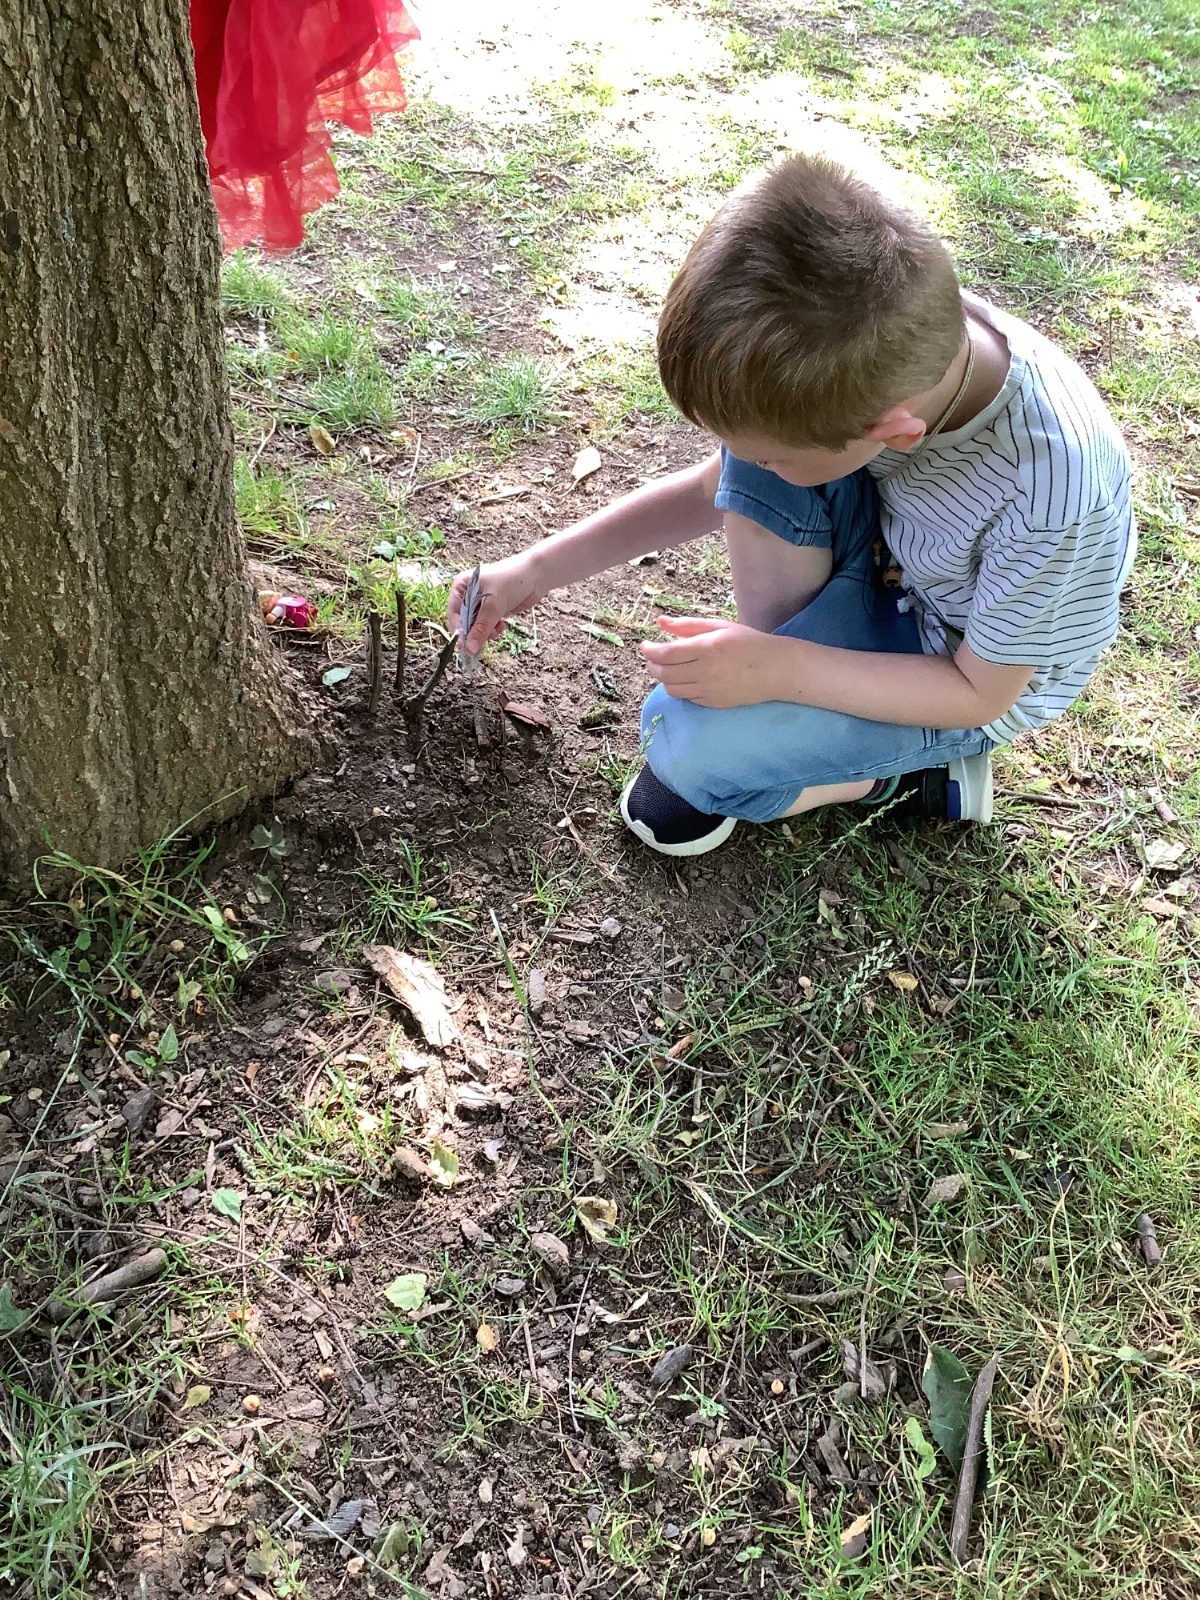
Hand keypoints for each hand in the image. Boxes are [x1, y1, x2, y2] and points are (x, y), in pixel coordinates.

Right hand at [447, 552, 546, 655]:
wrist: (536, 575)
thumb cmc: (511, 581)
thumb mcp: (493, 605)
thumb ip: (481, 627)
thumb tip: (470, 648)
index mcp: (462, 586)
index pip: (453, 613)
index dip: (458, 629)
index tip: (465, 645)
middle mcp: (469, 594)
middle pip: (464, 621)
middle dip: (473, 633)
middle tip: (480, 645)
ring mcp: (482, 603)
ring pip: (476, 626)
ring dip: (485, 632)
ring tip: (496, 630)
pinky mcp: (494, 610)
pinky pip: (487, 626)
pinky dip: (493, 629)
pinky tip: (501, 626)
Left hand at [640, 616, 792, 707]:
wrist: (776, 670)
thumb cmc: (749, 643)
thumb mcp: (719, 627)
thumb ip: (688, 625)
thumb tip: (660, 622)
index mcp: (707, 648)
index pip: (666, 654)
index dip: (649, 651)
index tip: (645, 646)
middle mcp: (705, 672)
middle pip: (664, 673)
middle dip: (652, 665)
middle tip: (653, 657)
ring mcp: (709, 690)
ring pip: (672, 688)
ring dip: (664, 678)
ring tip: (668, 667)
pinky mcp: (713, 703)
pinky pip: (687, 698)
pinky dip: (681, 688)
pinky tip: (687, 677)